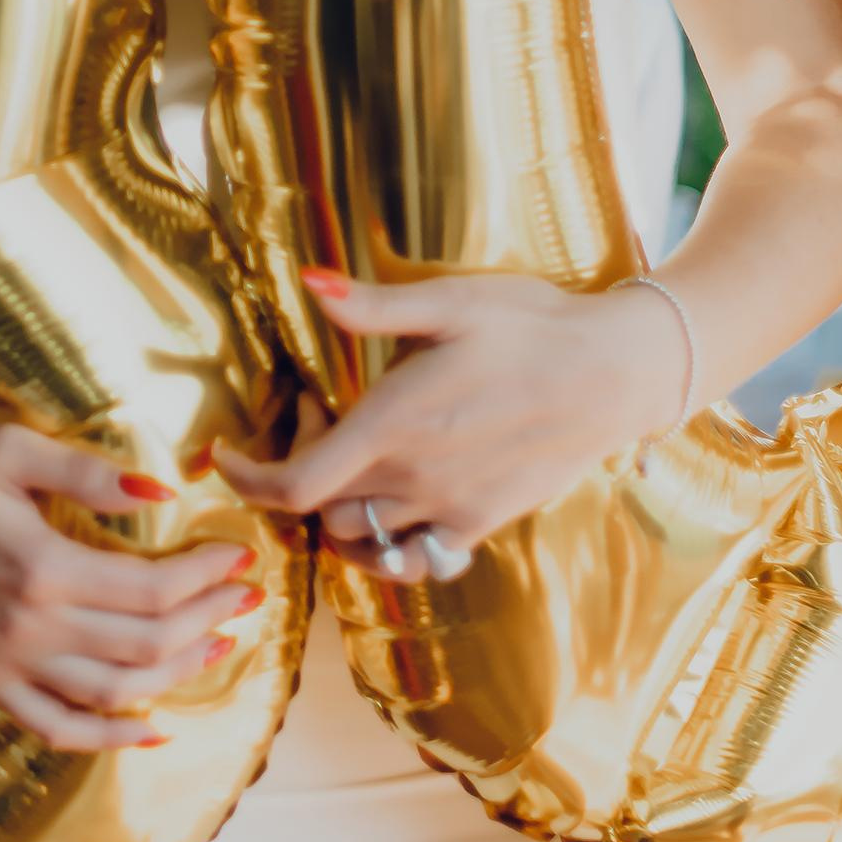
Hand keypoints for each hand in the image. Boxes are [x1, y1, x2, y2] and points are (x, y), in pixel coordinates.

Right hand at [0, 421, 262, 752]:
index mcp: (40, 568)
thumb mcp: (9, 448)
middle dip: (208, 618)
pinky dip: (110, 738)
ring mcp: (7, 664)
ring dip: (178, 673)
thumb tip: (163, 491)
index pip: (149, 587)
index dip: (204, 576)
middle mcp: (28, 628)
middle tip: (247, 594)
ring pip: (114, 690)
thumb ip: (87, 471)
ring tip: (221, 643)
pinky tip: (153, 731)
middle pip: (145, 642)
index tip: (240, 555)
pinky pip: (58, 727)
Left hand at [215, 269, 690, 583]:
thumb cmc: (534, 326)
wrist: (617, 374)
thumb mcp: (449, 302)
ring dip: (333, 514)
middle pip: (318, 512)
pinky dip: (385, 546)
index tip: (225, 457)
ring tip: (339, 470)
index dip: (245, 481)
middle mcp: (415, 479)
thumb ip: (371, 307)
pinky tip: (389, 508)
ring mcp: (450, 509)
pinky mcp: (484, 524)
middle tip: (301, 431)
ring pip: (361, 540)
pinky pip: (415, 559)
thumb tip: (308, 283)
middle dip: (290, 479)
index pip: (293, 485)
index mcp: (394, 424)